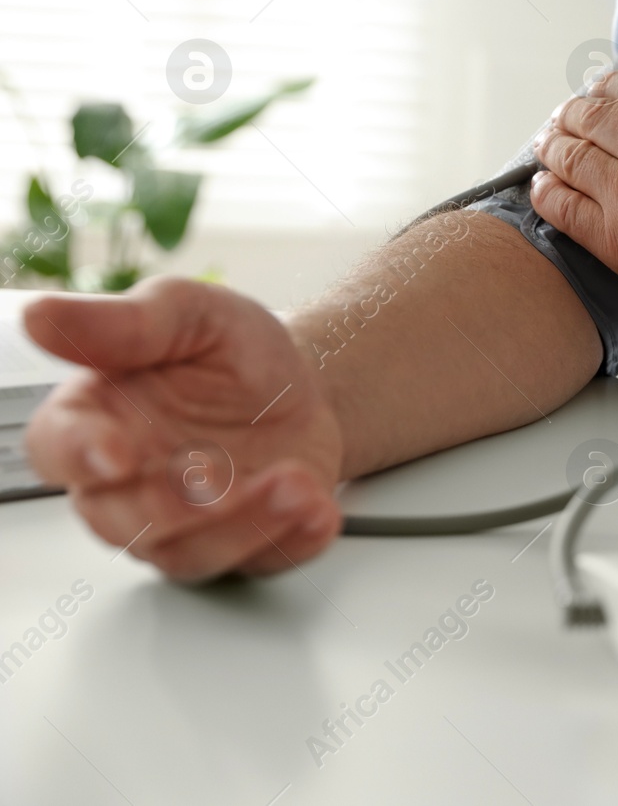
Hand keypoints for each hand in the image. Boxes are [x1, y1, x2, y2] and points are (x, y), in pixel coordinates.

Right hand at [22, 278, 344, 581]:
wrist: (308, 384)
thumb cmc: (232, 350)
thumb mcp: (189, 313)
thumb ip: (124, 324)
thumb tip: (43, 317)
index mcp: (97, 419)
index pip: (58, 449)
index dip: (80, 455)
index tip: (116, 453)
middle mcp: (129, 484)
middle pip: (123, 522)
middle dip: (173, 507)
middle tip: (218, 476)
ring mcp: (185, 523)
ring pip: (191, 553)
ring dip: (245, 525)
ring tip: (295, 484)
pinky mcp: (243, 544)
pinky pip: (259, 561)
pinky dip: (293, 542)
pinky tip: (319, 511)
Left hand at [530, 72, 617, 333]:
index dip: (612, 85)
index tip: (602, 91)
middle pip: (594, 116)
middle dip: (576, 110)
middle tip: (568, 115)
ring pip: (570, 155)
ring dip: (553, 143)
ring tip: (548, 142)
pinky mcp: (616, 243)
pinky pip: (561, 208)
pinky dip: (545, 191)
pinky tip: (542, 185)